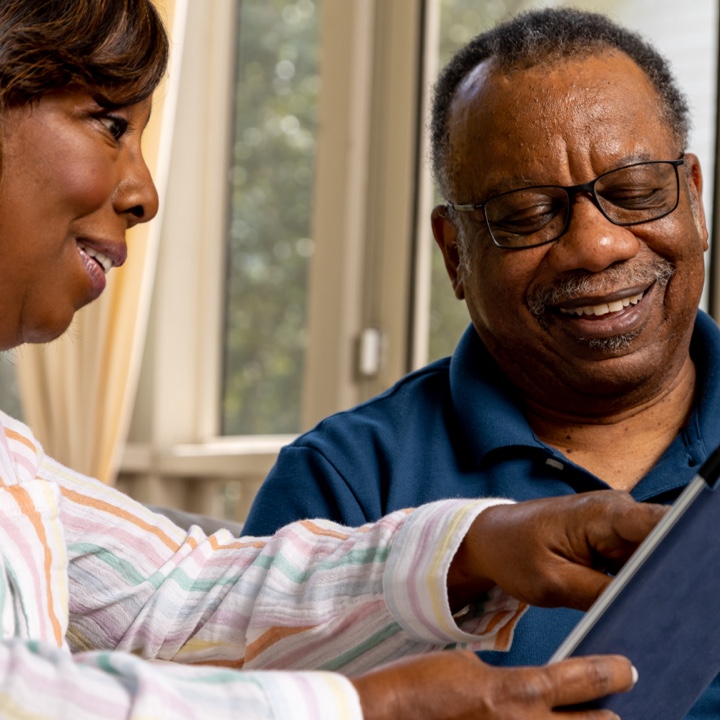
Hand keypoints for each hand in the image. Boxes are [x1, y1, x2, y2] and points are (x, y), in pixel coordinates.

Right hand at [352, 650, 635, 719]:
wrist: (386, 718)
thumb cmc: (420, 687)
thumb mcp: (465, 664)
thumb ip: (506, 678)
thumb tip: (530, 688)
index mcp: (514, 692)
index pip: (579, 679)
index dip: (609, 673)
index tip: (627, 670)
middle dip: (609, 716)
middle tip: (617, 706)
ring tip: (595, 719)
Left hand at [448, 491, 666, 611]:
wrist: (492, 539)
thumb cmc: (513, 552)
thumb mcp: (552, 582)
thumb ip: (601, 594)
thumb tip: (643, 607)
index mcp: (603, 513)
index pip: (659, 523)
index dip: (675, 550)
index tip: (668, 581)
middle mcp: (618, 511)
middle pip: (661, 544)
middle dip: (657, 576)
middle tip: (632, 602)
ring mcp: (617, 524)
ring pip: (651, 557)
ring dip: (641, 582)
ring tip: (609, 595)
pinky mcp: (612, 537)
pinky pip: (636, 562)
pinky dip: (629, 581)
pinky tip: (610, 594)